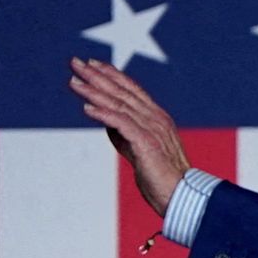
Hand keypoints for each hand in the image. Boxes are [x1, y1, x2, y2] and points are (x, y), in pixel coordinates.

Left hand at [69, 57, 190, 216]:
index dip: (112, 75)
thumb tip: (107, 123)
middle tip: (76, 63)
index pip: (132, 89)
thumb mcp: (140, 149)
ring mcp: (152, 128)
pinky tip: (86, 108)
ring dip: (94, 91)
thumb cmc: (162, 177)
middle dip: (97, 76)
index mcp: (157, 117)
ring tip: (74, 82)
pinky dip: (103, 113)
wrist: (182, 195)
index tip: (93, 64)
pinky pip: (121, 122)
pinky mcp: (146, 142)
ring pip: (119, 104)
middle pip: (122, 91)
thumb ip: (125, 134)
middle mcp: (155, 118)